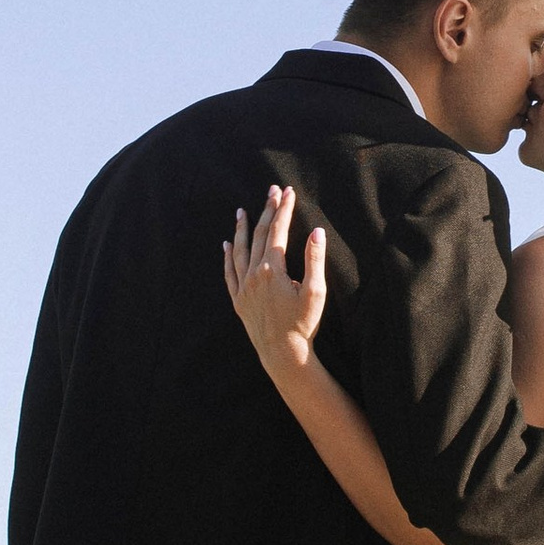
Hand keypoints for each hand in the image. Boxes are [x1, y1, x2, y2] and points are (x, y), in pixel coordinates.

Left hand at [223, 182, 325, 375]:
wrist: (282, 354)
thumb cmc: (303, 324)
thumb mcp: (315, 292)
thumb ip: (315, 260)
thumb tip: (317, 231)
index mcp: (273, 269)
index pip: (279, 231)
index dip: (284, 209)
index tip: (289, 192)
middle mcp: (254, 274)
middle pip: (260, 235)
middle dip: (267, 210)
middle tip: (272, 190)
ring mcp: (243, 287)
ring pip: (240, 250)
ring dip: (242, 229)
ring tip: (241, 211)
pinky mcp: (238, 300)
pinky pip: (229, 273)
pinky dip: (227, 257)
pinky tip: (226, 245)